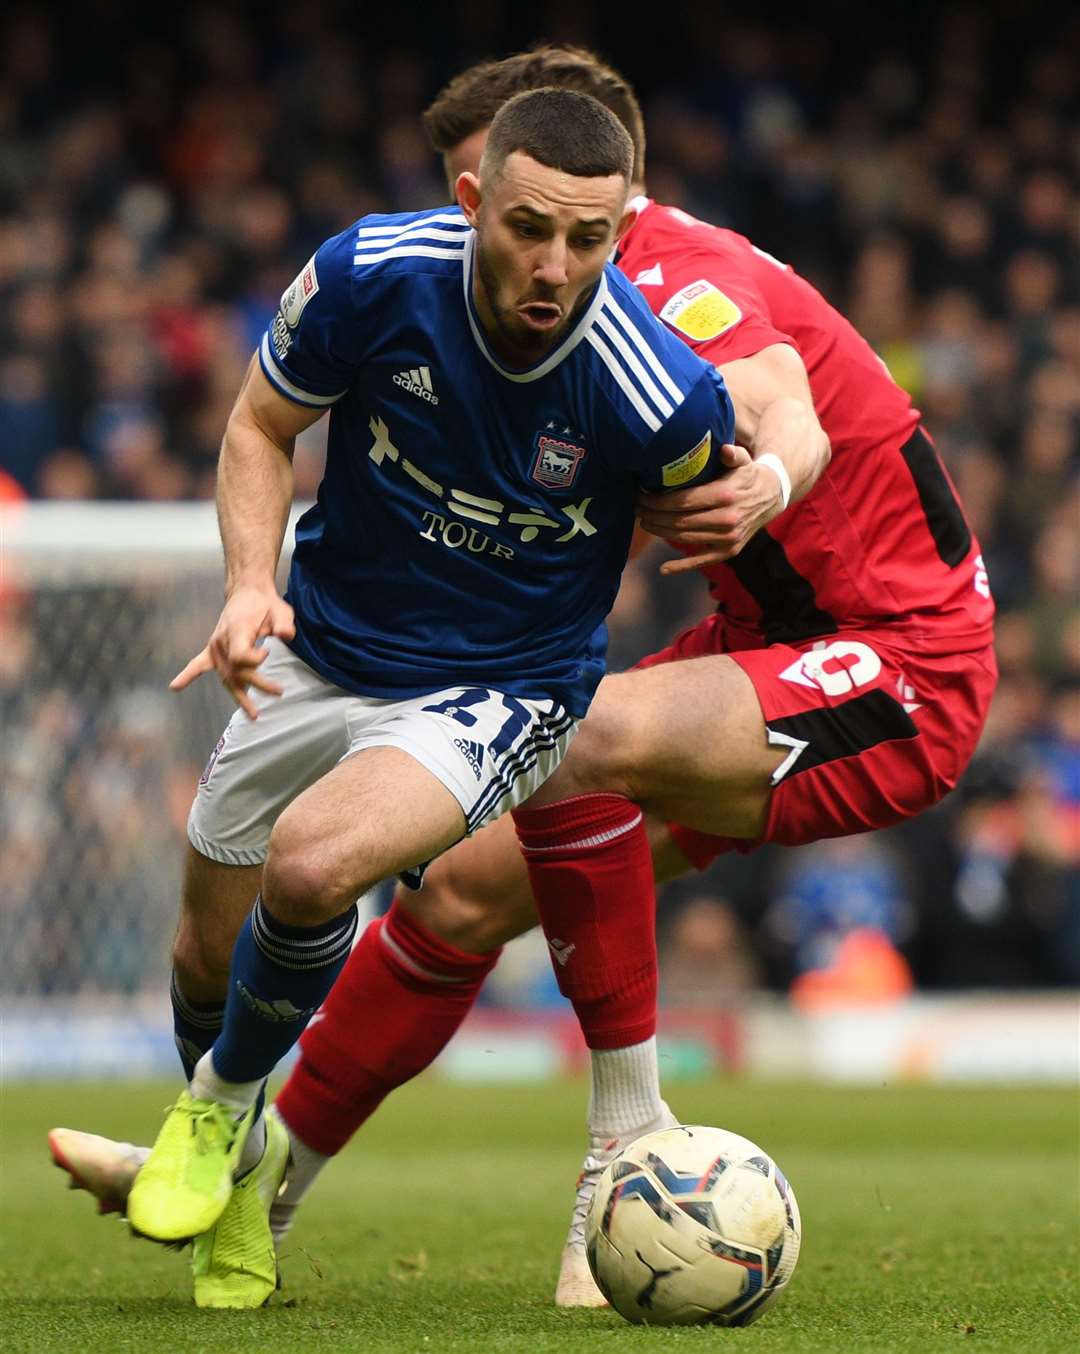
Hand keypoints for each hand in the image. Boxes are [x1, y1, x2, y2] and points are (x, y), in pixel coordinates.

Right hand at [170, 584, 295, 719]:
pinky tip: (175, 687)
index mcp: (236, 630)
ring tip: (254, 714)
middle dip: (258, 684)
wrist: (248, 593)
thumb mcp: (281, 610)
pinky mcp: (214, 649)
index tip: (267, 650)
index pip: (240, 656)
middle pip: (236, 670)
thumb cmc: (265, 604)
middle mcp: (221, 641)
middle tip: (279, 691)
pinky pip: (197, 664)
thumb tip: (285, 637)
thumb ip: (283, 624)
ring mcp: (216, 647)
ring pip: (225, 676)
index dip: (254, 659)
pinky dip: (187, 676)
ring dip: (239, 695)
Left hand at [637, 444, 786, 574]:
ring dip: (660, 532)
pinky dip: (682, 566)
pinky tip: (664, 568)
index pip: (683, 501)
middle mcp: (727, 519)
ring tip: (644, 522)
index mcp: (725, 495)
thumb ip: (732, 454)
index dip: (658, 501)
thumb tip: (724, 450)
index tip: (642, 496)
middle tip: (636, 509)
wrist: (772, 496)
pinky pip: (702, 561)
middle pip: (679, 521)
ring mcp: (728, 538)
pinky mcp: (729, 551)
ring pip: (685, 538)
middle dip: (653, 516)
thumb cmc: (748, 475)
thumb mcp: (743, 460)